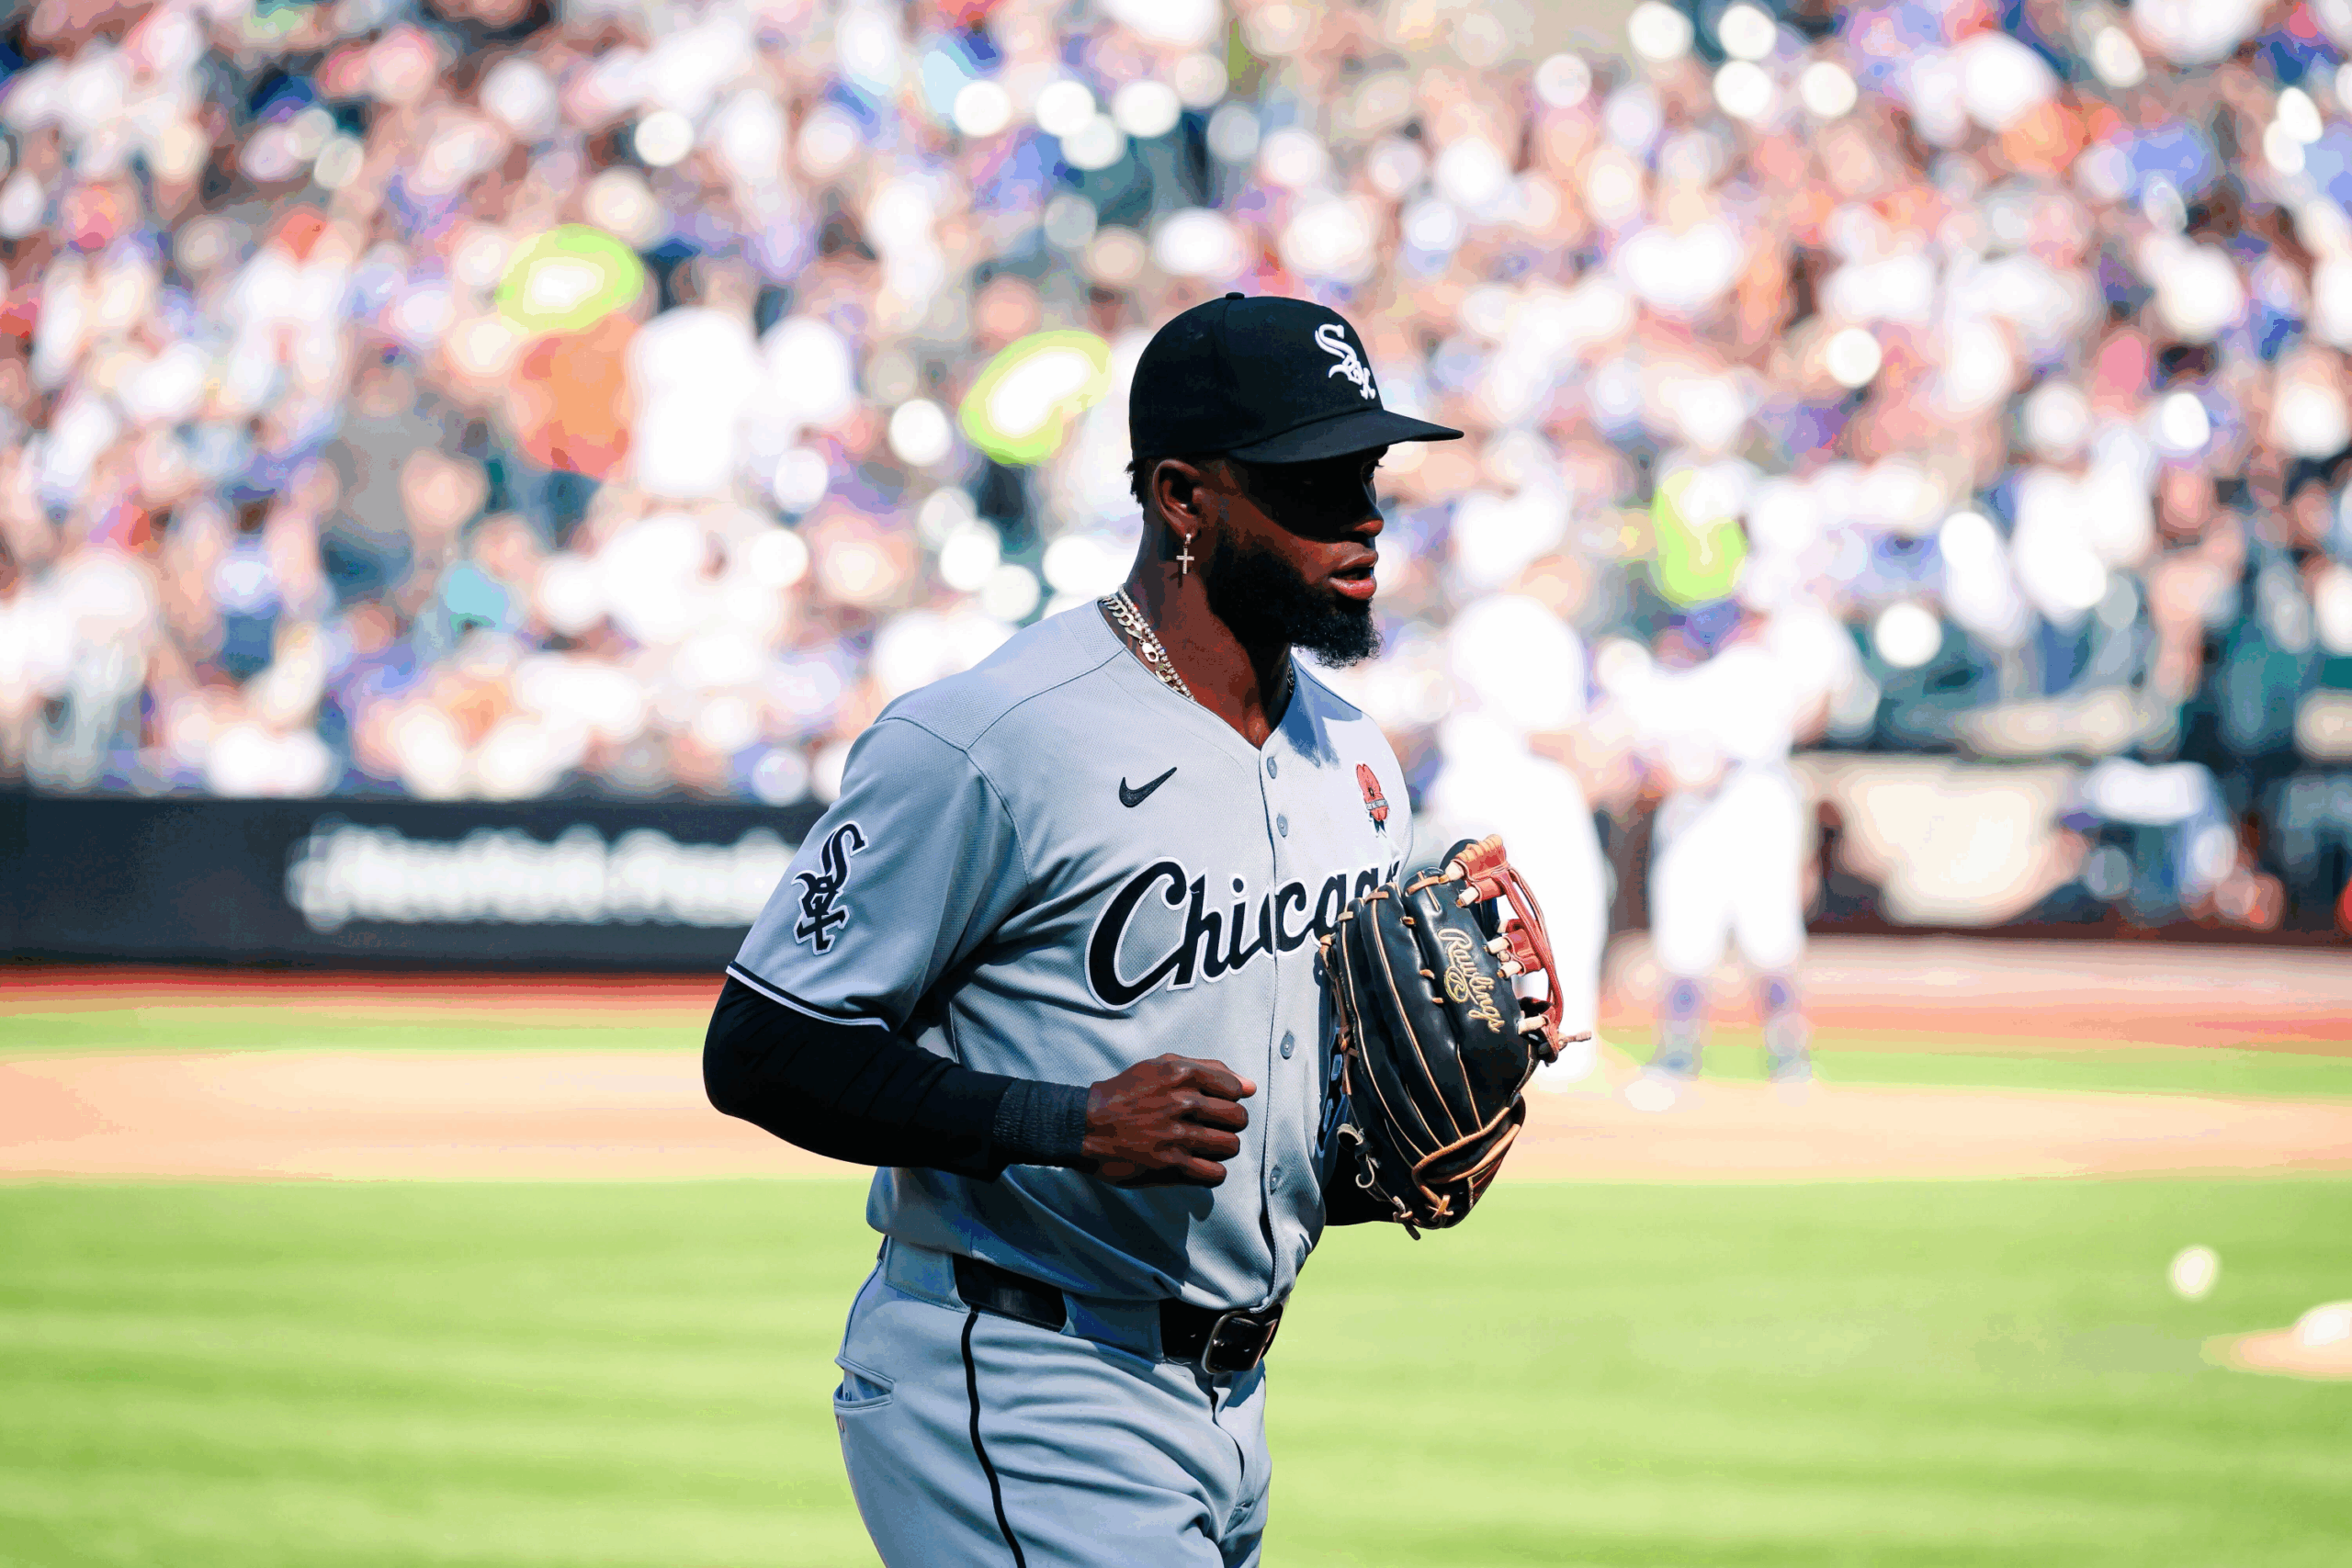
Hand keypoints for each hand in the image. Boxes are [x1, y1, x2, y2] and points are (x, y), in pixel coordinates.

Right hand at [1081, 1054, 1255, 1186]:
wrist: (1085, 1125)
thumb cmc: (1125, 1094)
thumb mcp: (1159, 1066)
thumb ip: (1206, 1069)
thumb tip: (1249, 1085)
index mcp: (1181, 1074)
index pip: (1235, 1089)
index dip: (1229, 1099)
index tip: (1214, 1105)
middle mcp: (1182, 1102)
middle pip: (1238, 1118)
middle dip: (1230, 1124)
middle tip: (1212, 1127)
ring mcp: (1177, 1135)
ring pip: (1230, 1146)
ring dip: (1222, 1148)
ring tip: (1204, 1146)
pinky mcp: (1171, 1165)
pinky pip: (1215, 1174)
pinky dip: (1211, 1172)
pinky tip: (1197, 1164)